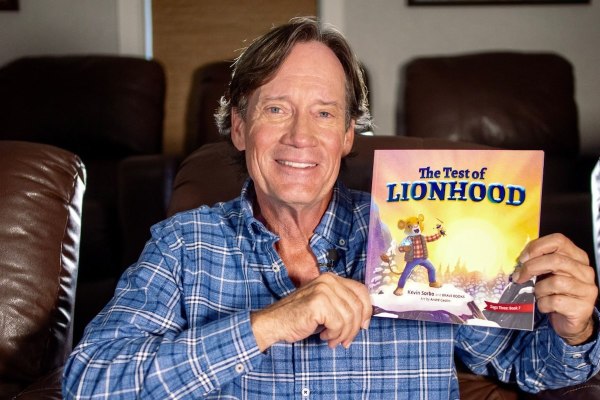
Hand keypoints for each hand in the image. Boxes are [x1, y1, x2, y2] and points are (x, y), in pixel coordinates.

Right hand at [250, 273, 371, 350]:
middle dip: (354, 328)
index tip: (364, 326)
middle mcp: (328, 280)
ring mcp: (323, 290)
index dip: (367, 310)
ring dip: (343, 334)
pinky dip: (334, 334)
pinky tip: (324, 336)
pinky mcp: (318, 303)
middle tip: (345, 340)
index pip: (361, 291)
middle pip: (358, 306)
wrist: (274, 322)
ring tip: (332, 339)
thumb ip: (342, 304)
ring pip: (350, 317)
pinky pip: (339, 323)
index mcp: (331, 278)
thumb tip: (366, 318)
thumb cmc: (299, 317)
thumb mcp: (325, 305)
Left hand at [513, 233, 597, 344]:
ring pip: (556, 282)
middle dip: (531, 267)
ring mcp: (586, 289)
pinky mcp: (583, 307)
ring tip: (538, 295)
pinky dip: (543, 304)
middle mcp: (585, 271)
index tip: (522, 258)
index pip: (558, 241)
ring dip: (539, 290)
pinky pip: (555, 301)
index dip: (537, 247)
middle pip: (555, 260)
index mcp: (577, 257)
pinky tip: (545, 306)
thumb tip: (519, 261)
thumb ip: (539, 263)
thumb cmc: (556, 294)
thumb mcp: (548, 274)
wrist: (569, 321)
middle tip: (519, 277)